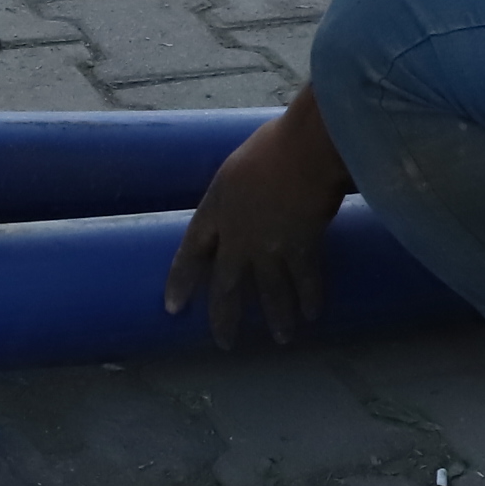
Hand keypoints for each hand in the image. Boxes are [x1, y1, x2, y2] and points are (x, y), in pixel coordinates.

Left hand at [165, 93, 353, 347]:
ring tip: (281, 339)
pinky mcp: (303, 248)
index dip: (180, 280)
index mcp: (215, 208)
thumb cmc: (274, 142)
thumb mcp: (239, 167)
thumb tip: (249, 198)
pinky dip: (310, 298)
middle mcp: (237, 235)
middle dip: (225, 316)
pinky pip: (305, 280)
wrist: (306, 147)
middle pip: (227, 284)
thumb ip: (239, 190)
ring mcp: (269, 246)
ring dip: (275, 317)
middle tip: (224, 343)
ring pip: (269, 292)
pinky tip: (312, 314)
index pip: (190, 252)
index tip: (172, 307)